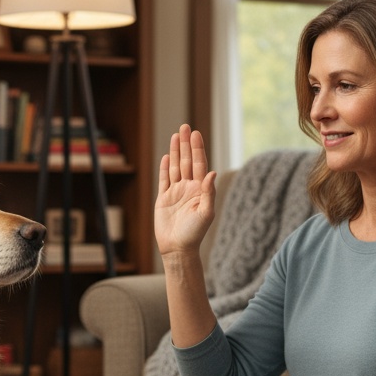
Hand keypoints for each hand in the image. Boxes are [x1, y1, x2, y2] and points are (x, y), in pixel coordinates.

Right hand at [155, 124, 216, 256]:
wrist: (178, 248)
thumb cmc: (194, 233)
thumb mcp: (206, 213)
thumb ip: (209, 192)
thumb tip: (212, 173)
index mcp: (200, 190)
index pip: (199, 164)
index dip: (197, 149)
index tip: (196, 134)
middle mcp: (188, 188)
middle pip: (187, 161)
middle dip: (186, 144)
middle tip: (185, 127)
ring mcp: (176, 192)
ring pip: (176, 167)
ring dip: (175, 151)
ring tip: (176, 135)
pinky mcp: (164, 199)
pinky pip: (164, 180)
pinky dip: (165, 168)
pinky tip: (166, 157)